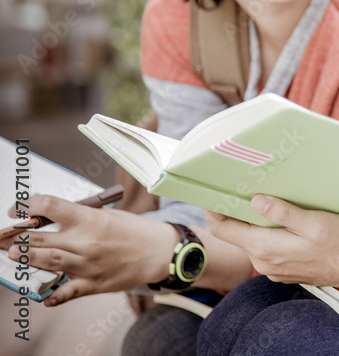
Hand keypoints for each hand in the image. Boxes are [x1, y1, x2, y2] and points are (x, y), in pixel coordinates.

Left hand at [3, 195, 175, 305]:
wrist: (160, 251)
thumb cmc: (134, 231)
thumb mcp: (107, 215)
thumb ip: (79, 218)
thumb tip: (48, 220)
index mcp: (90, 219)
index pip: (49, 206)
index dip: (27, 205)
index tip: (19, 208)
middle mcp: (86, 241)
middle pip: (40, 238)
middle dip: (18, 237)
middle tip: (5, 237)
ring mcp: (88, 264)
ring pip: (47, 262)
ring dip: (26, 258)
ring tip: (14, 254)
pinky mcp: (93, 284)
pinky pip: (68, 291)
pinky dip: (54, 295)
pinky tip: (44, 295)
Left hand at [206, 195, 338, 293]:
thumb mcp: (314, 222)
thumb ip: (282, 213)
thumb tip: (255, 201)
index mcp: (265, 249)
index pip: (224, 230)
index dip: (214, 211)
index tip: (213, 193)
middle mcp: (264, 262)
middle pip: (238, 235)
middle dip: (237, 213)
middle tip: (243, 189)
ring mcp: (273, 269)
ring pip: (253, 242)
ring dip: (254, 224)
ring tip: (264, 202)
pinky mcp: (284, 270)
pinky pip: (267, 250)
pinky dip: (267, 235)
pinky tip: (282, 223)